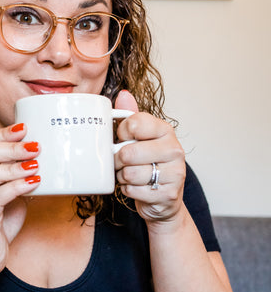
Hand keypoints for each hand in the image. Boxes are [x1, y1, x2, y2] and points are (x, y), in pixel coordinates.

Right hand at [0, 123, 39, 277]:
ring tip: (35, 165)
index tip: (25, 128)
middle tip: (35, 146)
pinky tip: (33, 185)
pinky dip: (14, 188)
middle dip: (9, 145)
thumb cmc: (0, 222)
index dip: (2, 132)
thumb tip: (50, 156)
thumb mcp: (13, 192)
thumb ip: (22, 174)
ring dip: (11, 166)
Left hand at [113, 90, 185, 223]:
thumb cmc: (147, 162)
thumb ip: (130, 115)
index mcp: (165, 130)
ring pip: (129, 173)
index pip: (135, 123)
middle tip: (122, 161)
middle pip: (128, 152)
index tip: (123, 137)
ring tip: (129, 174)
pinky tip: (136, 187)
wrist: (162, 197)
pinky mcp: (168, 194)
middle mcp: (174, 149)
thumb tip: (123, 94)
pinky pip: (132, 190)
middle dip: (118, 160)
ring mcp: (175, 173)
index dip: (121, 132)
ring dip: (122, 176)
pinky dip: (127, 190)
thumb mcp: (139, 137)